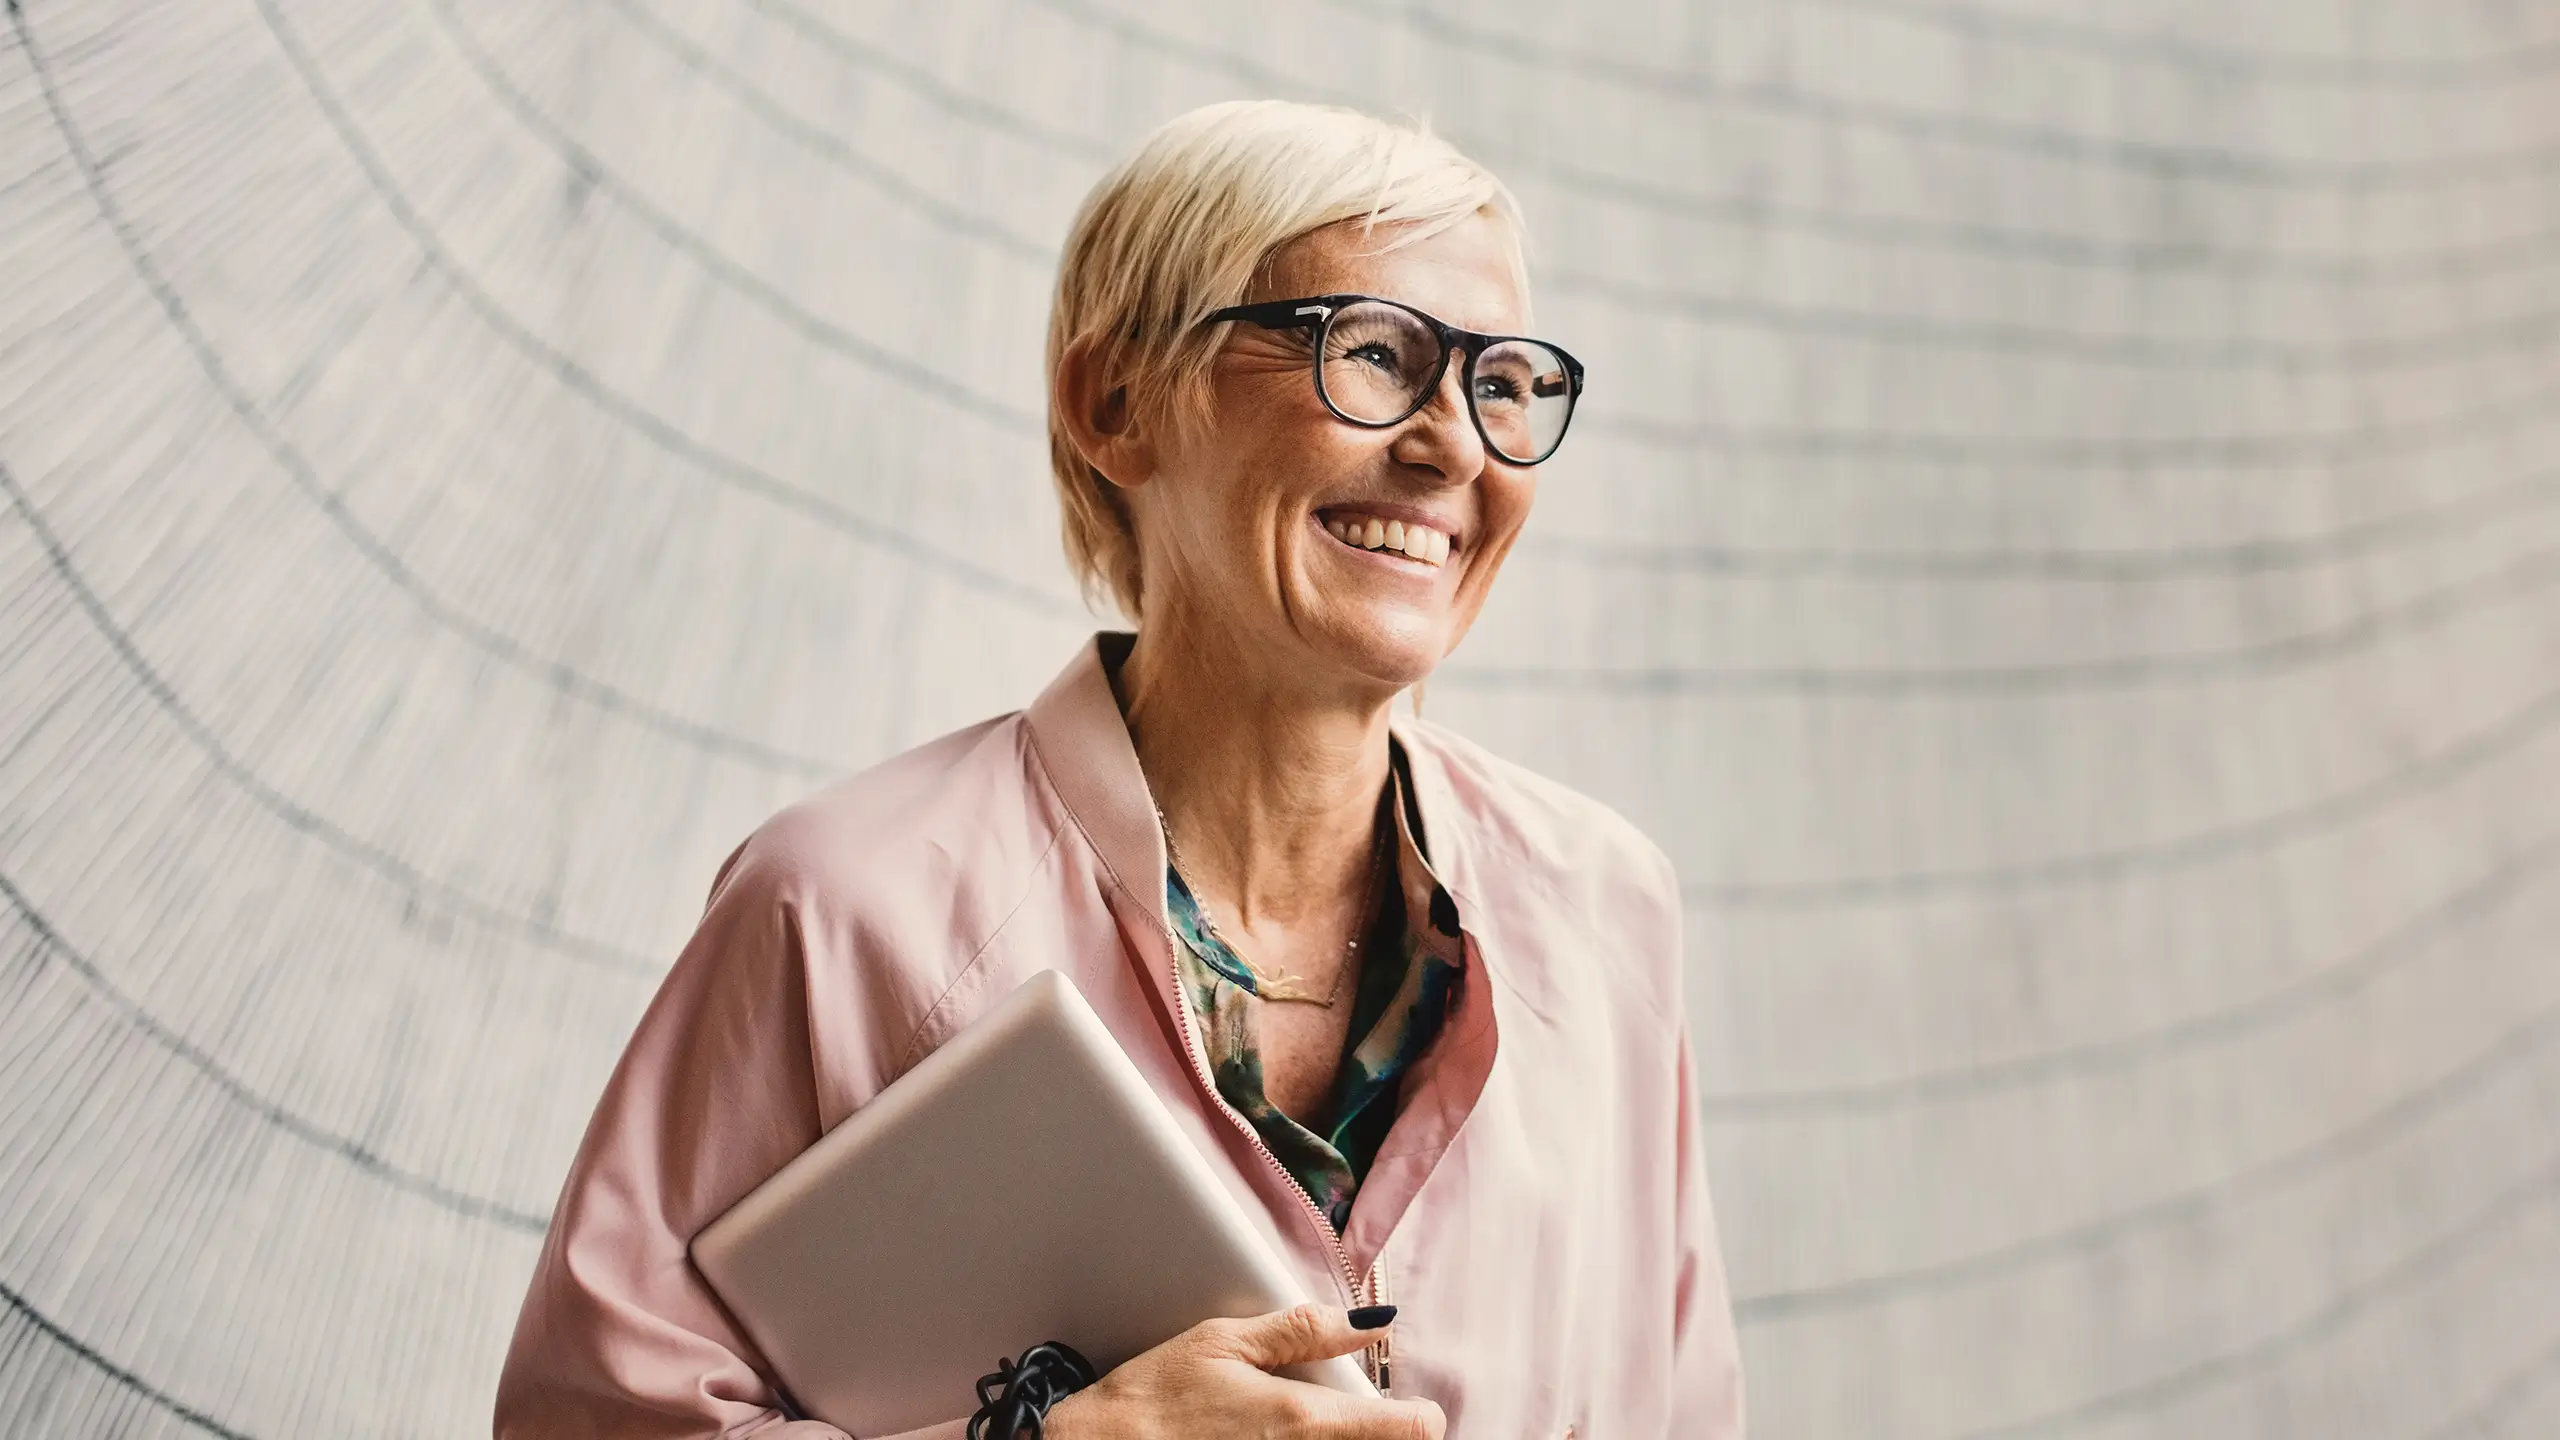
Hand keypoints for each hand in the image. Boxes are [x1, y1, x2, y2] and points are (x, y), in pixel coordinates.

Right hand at [1039, 1303, 1444, 1438]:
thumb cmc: (1152, 1400)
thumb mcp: (1223, 1343)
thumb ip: (1302, 1332)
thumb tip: (1367, 1325)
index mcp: (1303, 1421)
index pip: (1411, 1430)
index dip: (1419, 1415)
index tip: (1410, 1407)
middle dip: (1373, 1430)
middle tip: (1341, 1413)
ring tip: (1292, 1428)